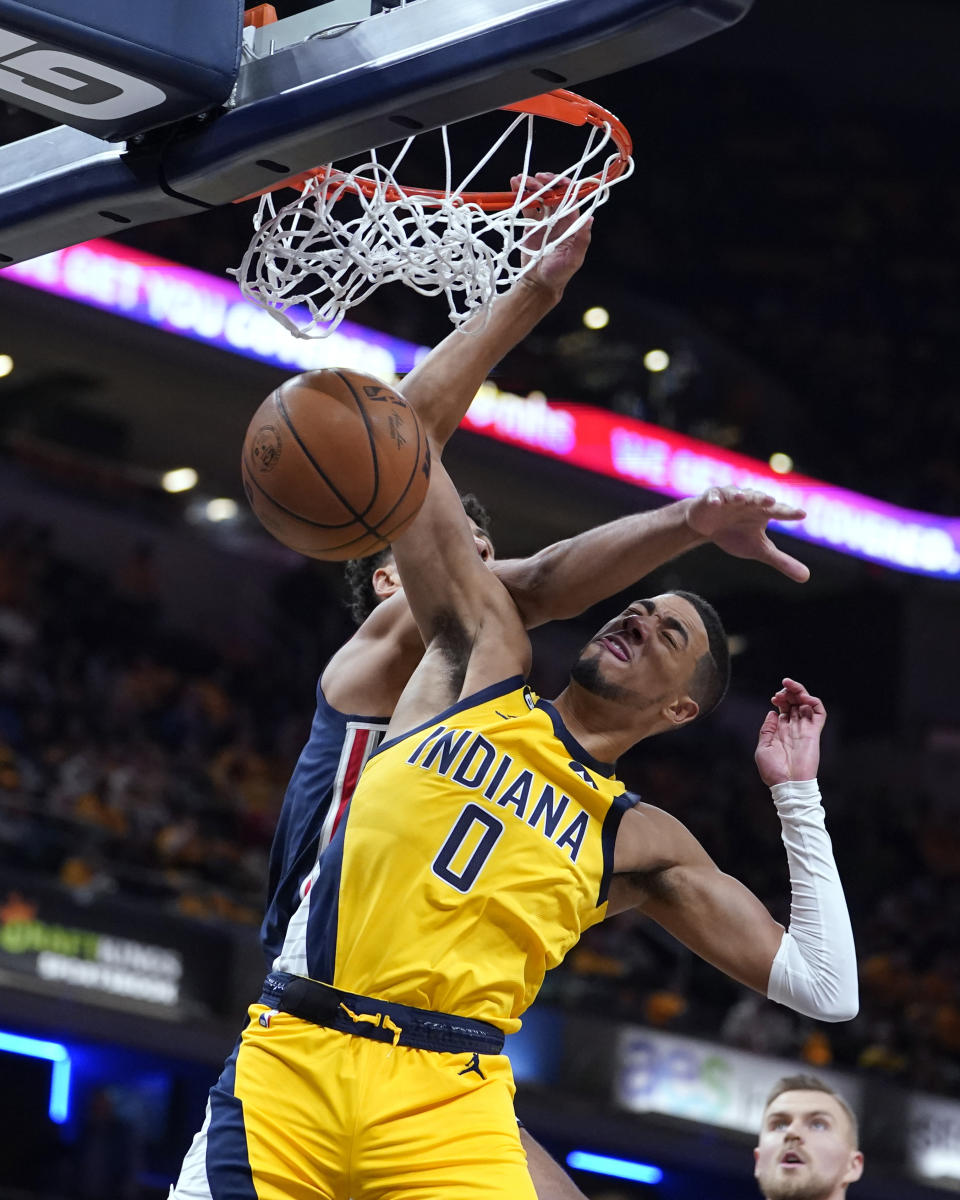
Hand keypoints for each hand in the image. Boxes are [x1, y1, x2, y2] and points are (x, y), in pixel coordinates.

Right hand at [512, 172, 592, 296]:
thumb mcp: (574, 258)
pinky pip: (526, 206)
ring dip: (530, 186)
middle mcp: (559, 217)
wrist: (539, 284)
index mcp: (571, 222)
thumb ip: (582, 239)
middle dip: (545, 182)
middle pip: (553, 192)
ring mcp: (544, 220)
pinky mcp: (530, 225)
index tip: (554, 181)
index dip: (563, 186)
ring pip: (539, 196)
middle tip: (535, 178)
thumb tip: (590, 218)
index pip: (570, 197)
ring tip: (519, 180)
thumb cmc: (560, 274)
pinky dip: (520, 195)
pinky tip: (514, 186)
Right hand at [685, 487, 809, 582]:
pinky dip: (715, 500)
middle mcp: (749, 501)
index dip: (790, 512)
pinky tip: (716, 504)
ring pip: (736, 494)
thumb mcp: (760, 549)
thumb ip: (782, 561)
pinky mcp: (712, 498)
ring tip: (741, 498)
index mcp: (763, 512)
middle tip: (771, 501)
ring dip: (738, 495)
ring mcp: (730, 498)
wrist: (707, 527)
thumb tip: (806, 578)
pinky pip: (714, 497)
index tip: (802, 515)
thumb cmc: (736, 534)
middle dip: (762, 499)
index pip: (779, 511)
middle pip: (758, 499)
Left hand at [755, 679, 825, 784]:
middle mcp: (794, 728)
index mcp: (781, 731)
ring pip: (807, 704)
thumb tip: (772, 713)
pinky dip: (814, 702)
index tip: (774, 698)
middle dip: (789, 692)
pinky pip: (819, 713)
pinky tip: (804, 698)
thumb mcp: (763, 748)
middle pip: (795, 703)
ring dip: (800, 692)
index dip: (781, 699)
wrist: (787, 784)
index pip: (785, 709)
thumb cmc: (773, 771)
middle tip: (782, 688)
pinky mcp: (814, 733)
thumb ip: (767, 730)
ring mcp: (805, 729)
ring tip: (791, 687)